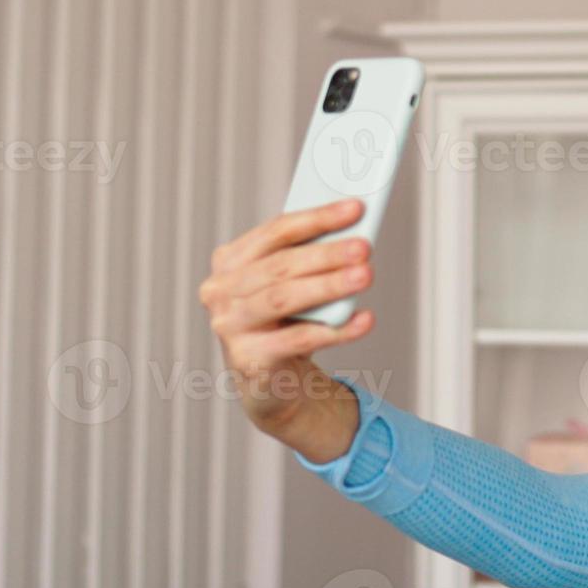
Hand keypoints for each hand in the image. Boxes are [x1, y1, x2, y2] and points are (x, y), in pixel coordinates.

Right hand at [198, 198, 375, 461]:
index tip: (356, 208)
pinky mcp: (249, 360)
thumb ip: (311, 257)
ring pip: (283, 299)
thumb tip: (356, 233)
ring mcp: (230, 326)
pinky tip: (364, 320)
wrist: (270, 379)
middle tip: (364, 247)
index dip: (317, 218)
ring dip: (328, 286)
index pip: (276, 231)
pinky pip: (297, 340)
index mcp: (231, 260)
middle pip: (280, 265)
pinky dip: (335, 330)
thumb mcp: (291, 283)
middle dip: (326, 254)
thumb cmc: (286, 319)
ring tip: (365, 276)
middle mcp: (222, 291)